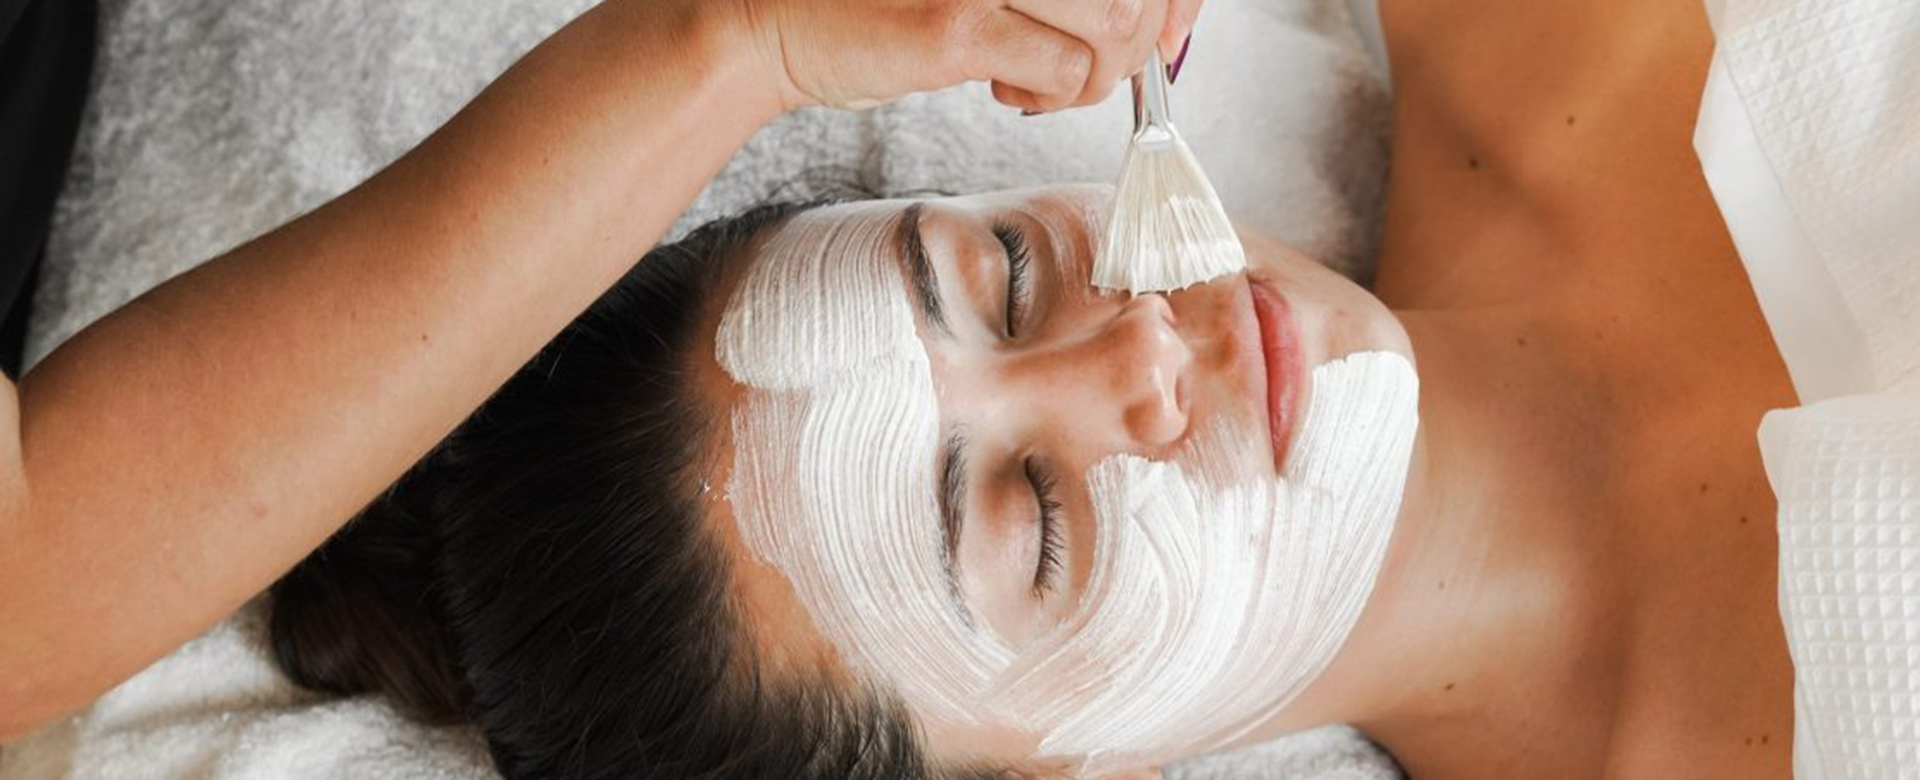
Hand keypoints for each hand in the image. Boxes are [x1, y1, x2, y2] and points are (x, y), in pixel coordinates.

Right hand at [731, 0, 1205, 111]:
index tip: (1170, 32)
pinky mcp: (957, 24)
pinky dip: (1055, 97)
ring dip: (1097, 74)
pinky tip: (1011, 92)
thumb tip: (1161, 17)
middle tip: (1092, 66)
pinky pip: (1064, 70)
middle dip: (1137, 43)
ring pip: (1116, 26)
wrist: (779, 20)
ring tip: (1046, 81)